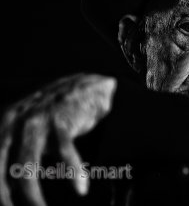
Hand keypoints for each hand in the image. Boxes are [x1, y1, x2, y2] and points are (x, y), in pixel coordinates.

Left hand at [0, 74, 116, 205]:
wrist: (86, 88)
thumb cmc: (56, 114)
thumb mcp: (30, 129)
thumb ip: (16, 151)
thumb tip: (10, 185)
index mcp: (2, 125)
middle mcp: (14, 123)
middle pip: (1, 169)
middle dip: (5, 198)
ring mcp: (38, 121)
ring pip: (27, 167)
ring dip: (33, 196)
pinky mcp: (62, 121)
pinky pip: (65, 153)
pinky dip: (74, 173)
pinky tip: (81, 188)